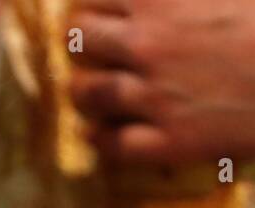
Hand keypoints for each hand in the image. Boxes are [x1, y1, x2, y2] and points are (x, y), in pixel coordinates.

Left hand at [69, 0, 254, 162]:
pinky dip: (99, 139)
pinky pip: (112, 146)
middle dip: (84, 41)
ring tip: (93, 89)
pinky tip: (98, 132)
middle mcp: (149, 46)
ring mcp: (157, 97)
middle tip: (95, 46)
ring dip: (85, 90)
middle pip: (79, 41)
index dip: (96, 3)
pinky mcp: (175, 141)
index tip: (104, 9)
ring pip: (86, 95)